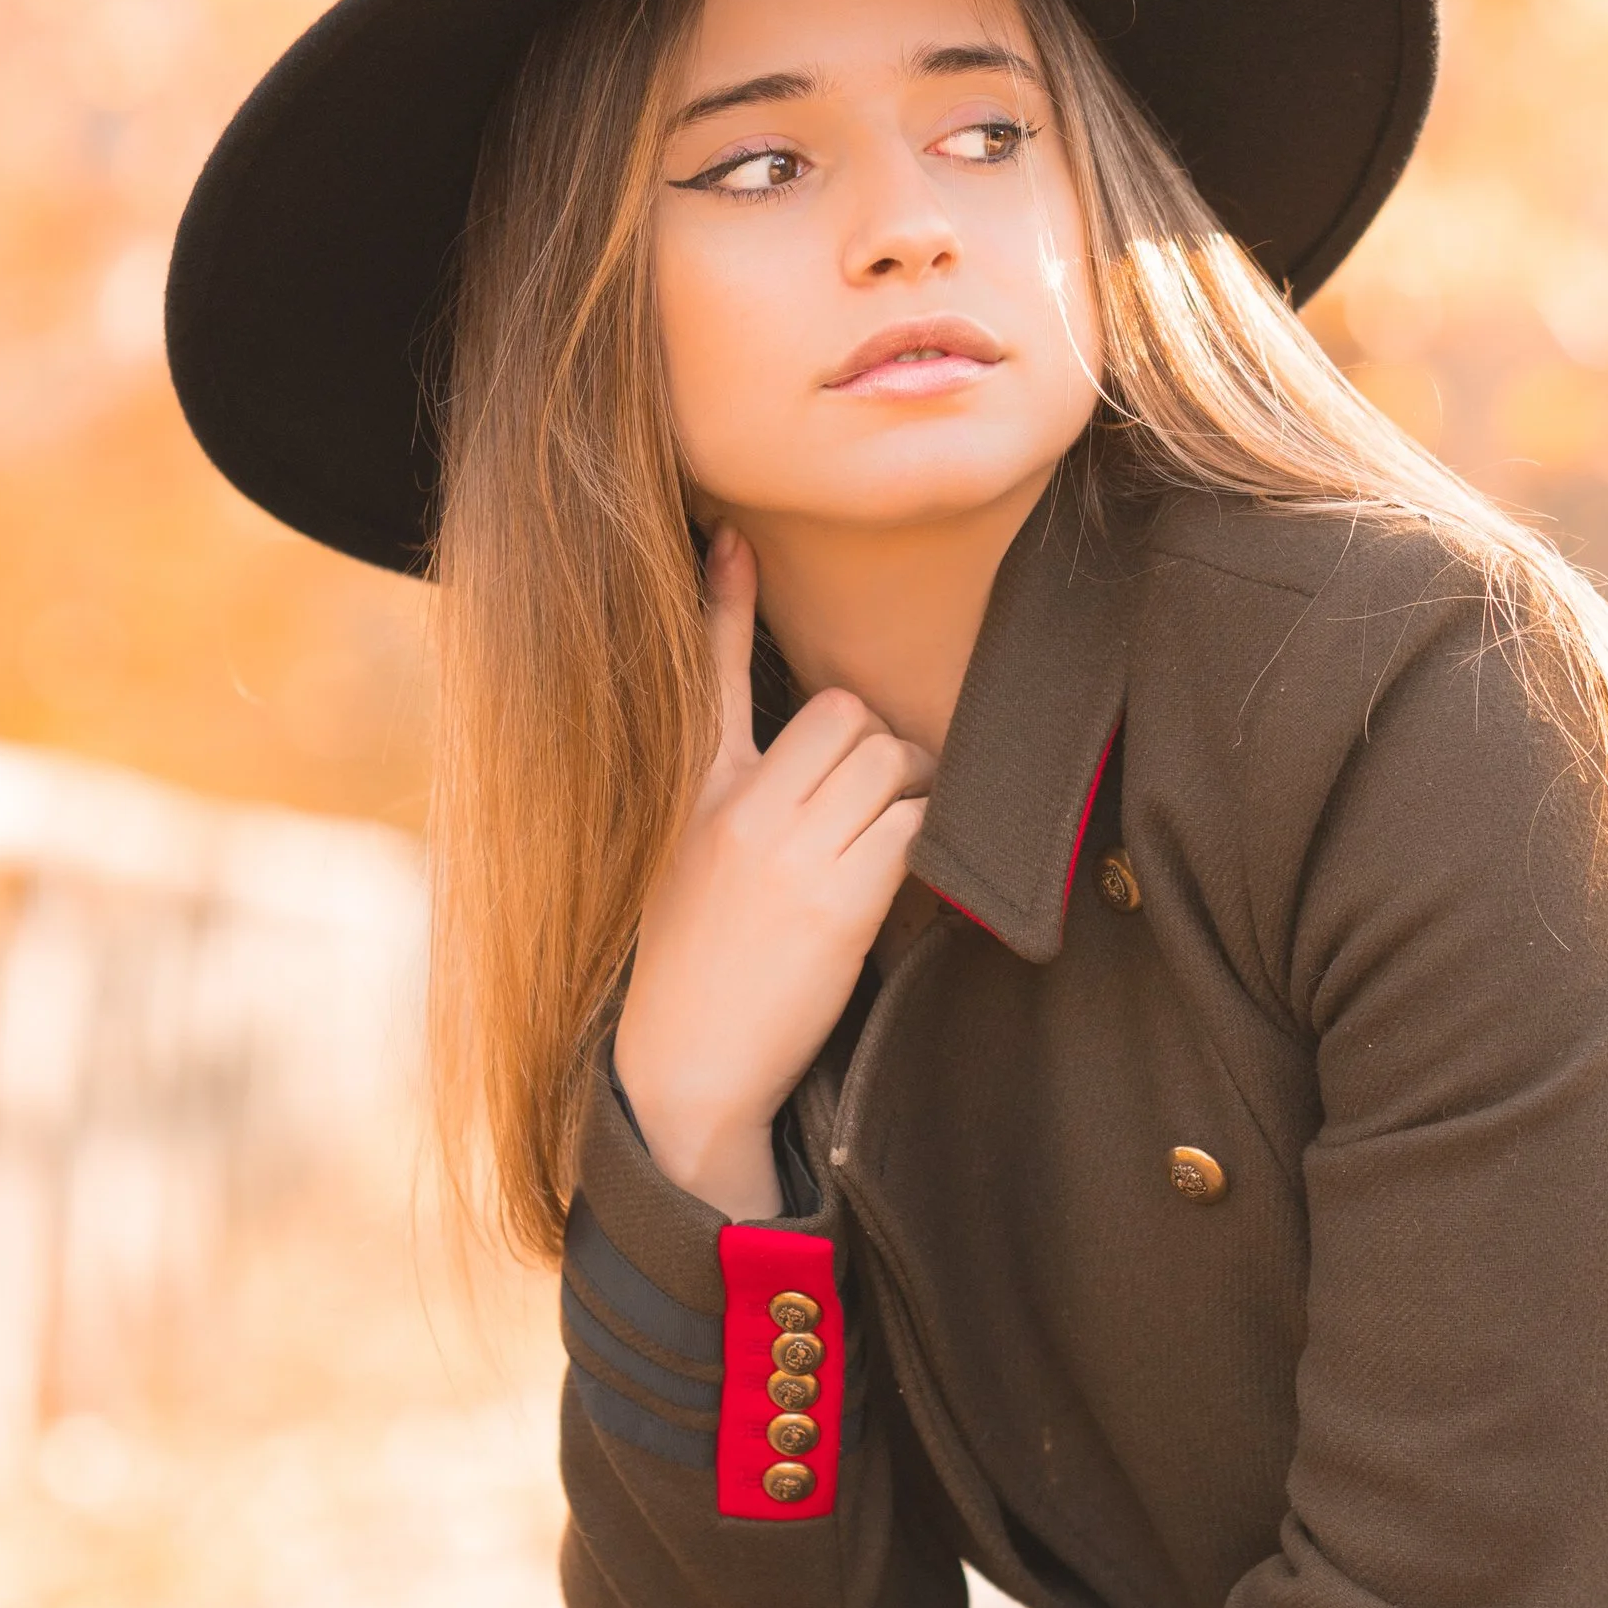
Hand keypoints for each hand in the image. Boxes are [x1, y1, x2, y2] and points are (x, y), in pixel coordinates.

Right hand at [615, 524, 932, 1214]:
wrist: (683, 1067)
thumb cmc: (695, 966)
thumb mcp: (683, 862)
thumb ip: (730, 798)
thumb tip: (796, 750)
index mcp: (695, 792)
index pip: (712, 677)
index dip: (725, 604)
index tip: (733, 539)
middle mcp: (740, 808)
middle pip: (847, 714)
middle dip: (878, 748)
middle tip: (876, 801)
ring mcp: (790, 851)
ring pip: (891, 761)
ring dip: (911, 795)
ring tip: (887, 842)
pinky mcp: (840, 899)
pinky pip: (914, 828)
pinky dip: (924, 844)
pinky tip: (900, 880)